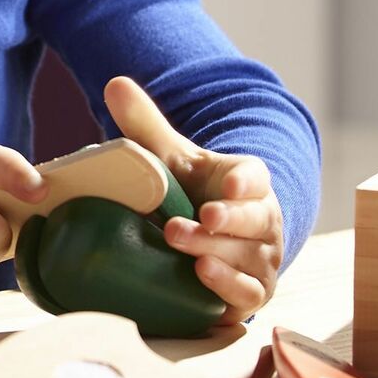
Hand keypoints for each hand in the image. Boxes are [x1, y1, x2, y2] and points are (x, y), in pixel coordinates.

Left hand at [103, 76, 282, 323]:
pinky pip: (247, 293)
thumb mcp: (169, 158)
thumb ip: (146, 123)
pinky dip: (229, 286)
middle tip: (202, 216)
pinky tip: (202, 277)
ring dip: (218, 252)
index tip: (229, 182)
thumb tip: (115, 84)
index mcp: (246, 182)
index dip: (245, 180)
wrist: (204, 241)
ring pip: (248, 257)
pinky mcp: (250, 292)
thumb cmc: (189, 192)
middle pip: (256, 219)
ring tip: (181, 243)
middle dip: (229, 219)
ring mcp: (259, 259)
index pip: (256, 177)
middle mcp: (262, 221)